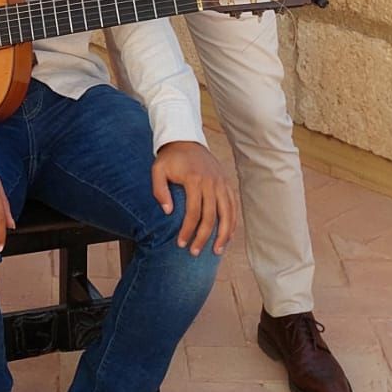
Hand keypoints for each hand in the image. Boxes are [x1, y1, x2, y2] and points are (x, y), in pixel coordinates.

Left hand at [152, 141, 237, 255]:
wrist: (186, 139)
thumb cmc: (170, 158)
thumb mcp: (158, 169)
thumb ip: (159, 190)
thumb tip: (168, 211)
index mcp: (194, 179)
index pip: (193, 212)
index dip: (188, 231)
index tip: (180, 244)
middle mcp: (211, 182)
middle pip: (211, 216)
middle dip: (203, 237)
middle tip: (195, 252)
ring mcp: (221, 182)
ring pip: (227, 213)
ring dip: (223, 235)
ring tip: (217, 251)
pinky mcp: (226, 183)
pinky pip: (233, 206)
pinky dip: (232, 222)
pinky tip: (228, 236)